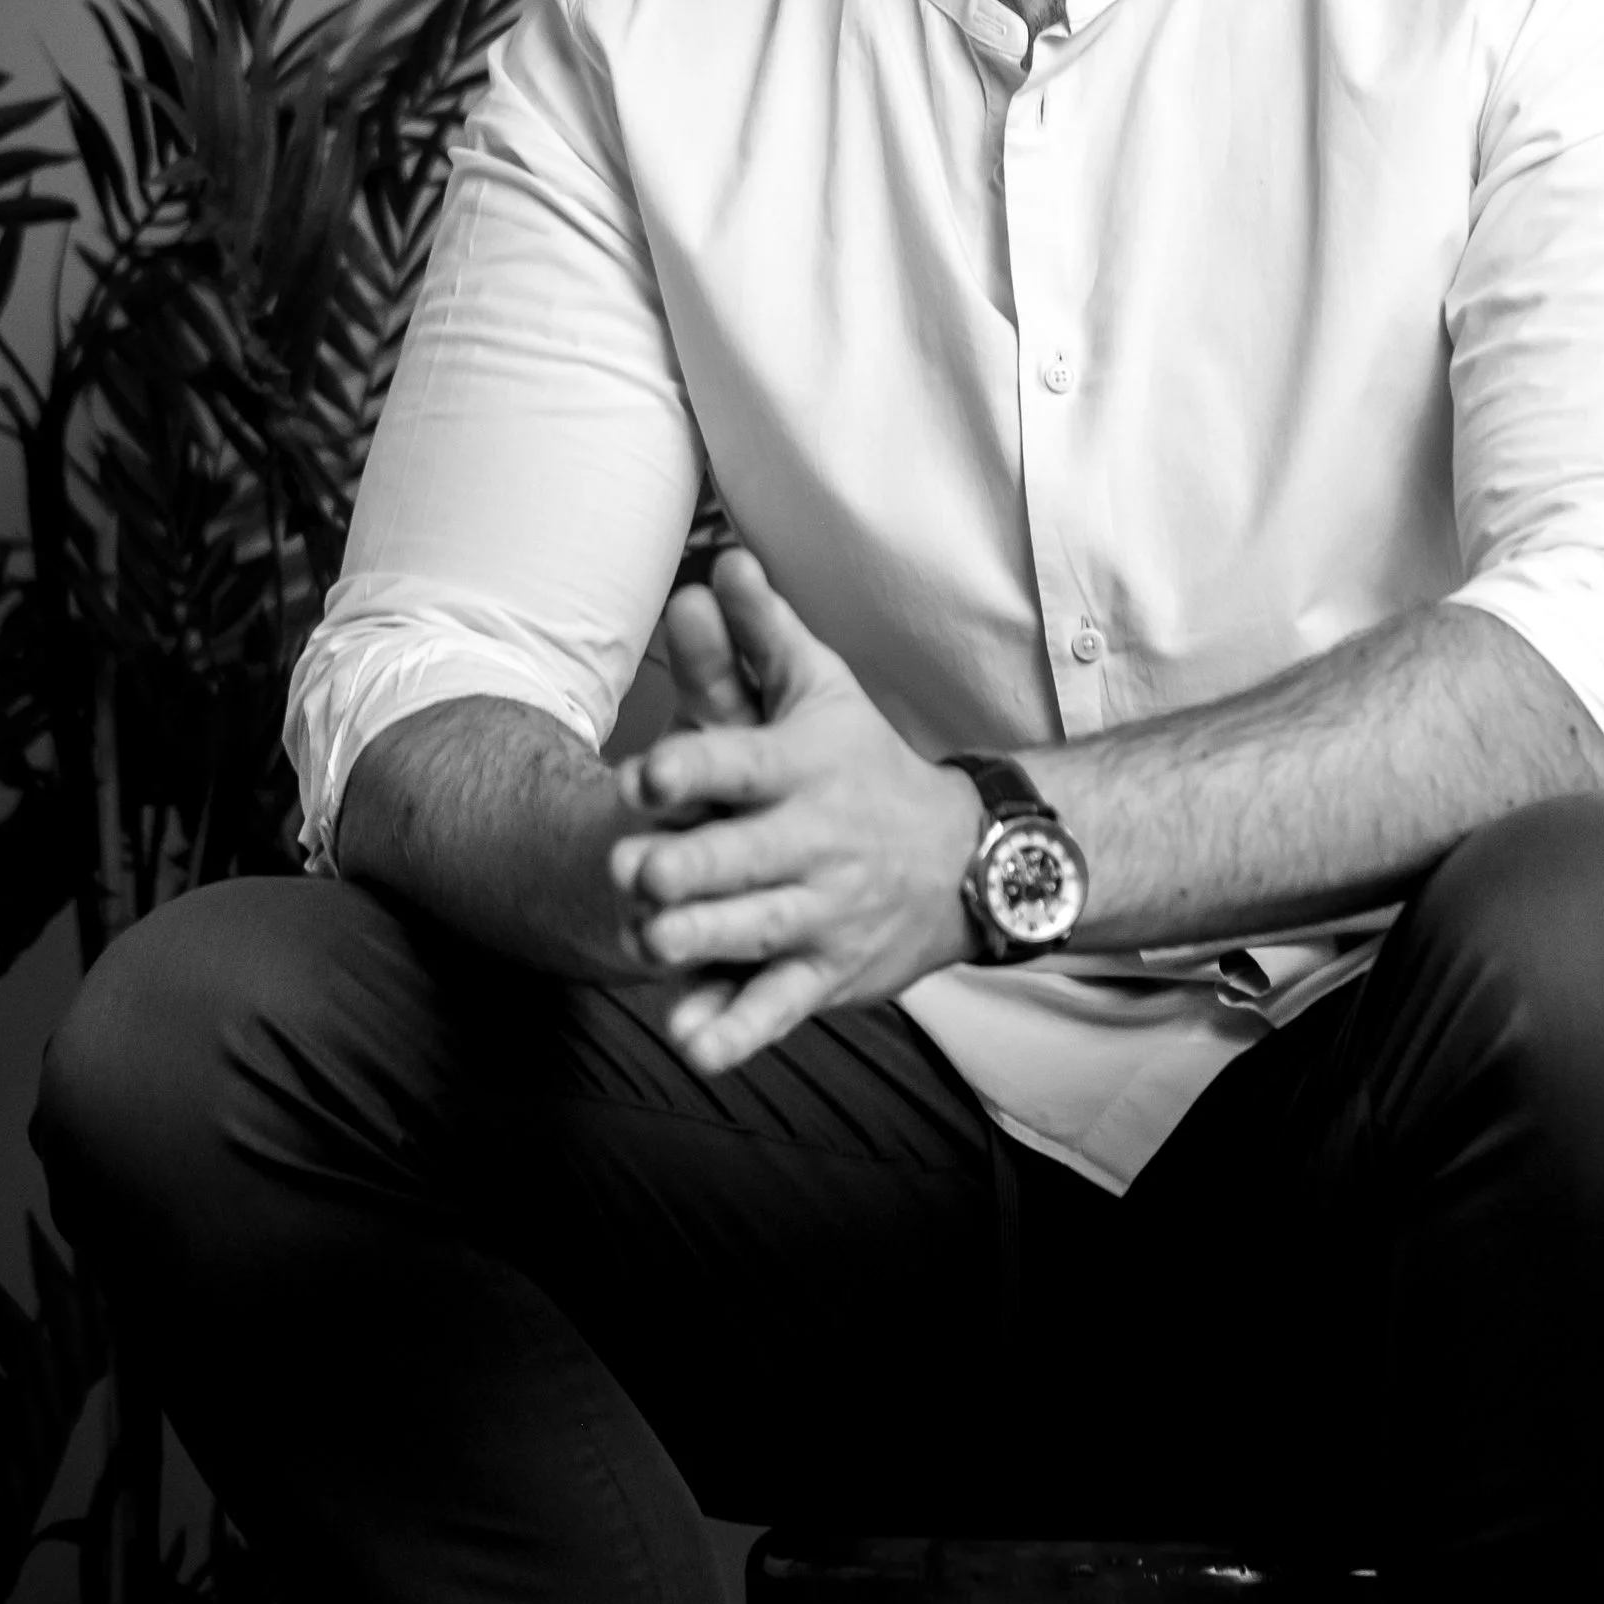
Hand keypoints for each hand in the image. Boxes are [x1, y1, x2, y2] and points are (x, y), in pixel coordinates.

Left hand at [611, 551, 978, 1072]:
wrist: (968, 862)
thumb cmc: (866, 766)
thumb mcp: (824, 693)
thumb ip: (762, 635)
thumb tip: (722, 562)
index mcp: (804, 770)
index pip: (746, 765)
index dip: (696, 770)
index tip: (646, 775)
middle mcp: (815, 844)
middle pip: (746, 860)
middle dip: (692, 868)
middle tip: (635, 871)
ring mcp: (821, 915)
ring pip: (757, 934)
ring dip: (703, 941)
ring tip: (648, 940)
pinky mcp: (824, 976)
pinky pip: (776, 1009)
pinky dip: (733, 1030)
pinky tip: (690, 1041)